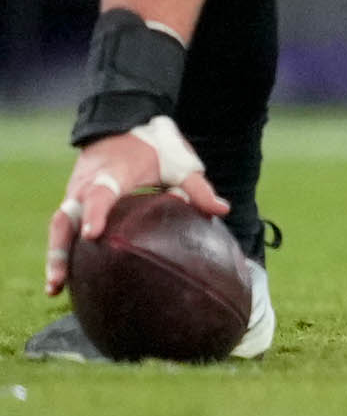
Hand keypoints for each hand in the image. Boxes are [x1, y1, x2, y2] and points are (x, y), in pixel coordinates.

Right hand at [47, 119, 222, 293]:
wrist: (120, 125)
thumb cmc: (153, 147)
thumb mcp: (179, 163)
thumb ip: (198, 187)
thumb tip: (222, 210)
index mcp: (113, 174)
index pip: (100, 194)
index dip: (96, 213)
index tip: (91, 234)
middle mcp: (85, 186)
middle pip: (64, 219)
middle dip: (59, 249)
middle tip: (57, 281)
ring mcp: (74, 195)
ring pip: (58, 227)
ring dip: (55, 257)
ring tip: (54, 289)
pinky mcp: (72, 203)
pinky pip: (62, 229)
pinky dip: (60, 251)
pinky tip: (63, 280)